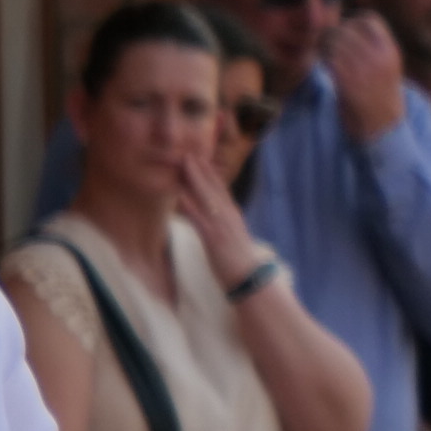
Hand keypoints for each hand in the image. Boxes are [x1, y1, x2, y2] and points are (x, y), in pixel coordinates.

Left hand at [173, 155, 261, 289]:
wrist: (251, 278)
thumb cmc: (239, 261)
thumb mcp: (231, 237)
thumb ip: (222, 224)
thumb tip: (211, 217)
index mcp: (232, 214)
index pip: (220, 188)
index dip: (208, 172)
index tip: (198, 157)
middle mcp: (228, 215)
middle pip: (213, 186)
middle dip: (200, 168)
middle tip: (187, 151)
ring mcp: (221, 224)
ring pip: (206, 196)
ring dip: (194, 178)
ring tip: (183, 162)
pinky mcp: (214, 237)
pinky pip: (199, 217)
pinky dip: (189, 203)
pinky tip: (179, 193)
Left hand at [323, 14, 408, 143]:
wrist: (383, 125)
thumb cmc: (380, 92)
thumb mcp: (386, 64)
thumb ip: (371, 44)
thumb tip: (342, 22)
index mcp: (390, 51)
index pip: (367, 19)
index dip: (352, 22)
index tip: (346, 33)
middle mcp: (380, 58)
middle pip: (347, 29)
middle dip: (333, 34)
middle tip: (328, 44)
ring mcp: (365, 70)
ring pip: (335, 43)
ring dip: (325, 46)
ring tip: (326, 54)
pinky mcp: (349, 83)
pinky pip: (329, 59)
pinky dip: (323, 59)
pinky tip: (325, 65)